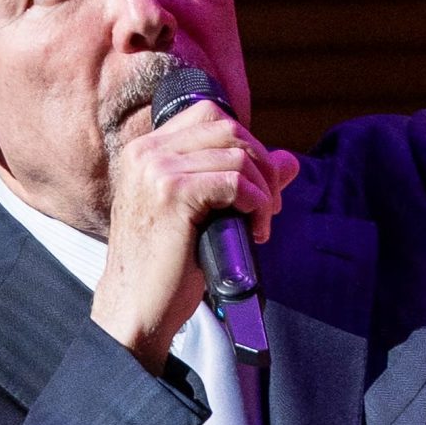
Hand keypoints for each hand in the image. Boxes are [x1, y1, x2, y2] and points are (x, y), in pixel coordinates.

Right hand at [88, 101, 297, 371]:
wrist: (135, 308)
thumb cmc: (166, 267)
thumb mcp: (202, 214)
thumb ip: (239, 180)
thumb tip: (290, 161)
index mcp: (146, 151)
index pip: (209, 116)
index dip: (245, 144)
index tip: (256, 185)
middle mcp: (147, 153)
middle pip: (229, 129)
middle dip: (263, 166)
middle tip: (268, 208)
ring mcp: (157, 170)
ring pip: (238, 155)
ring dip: (262, 191)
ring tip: (260, 225)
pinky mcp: (172, 194)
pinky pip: (235, 182)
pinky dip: (255, 204)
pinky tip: (254, 231)